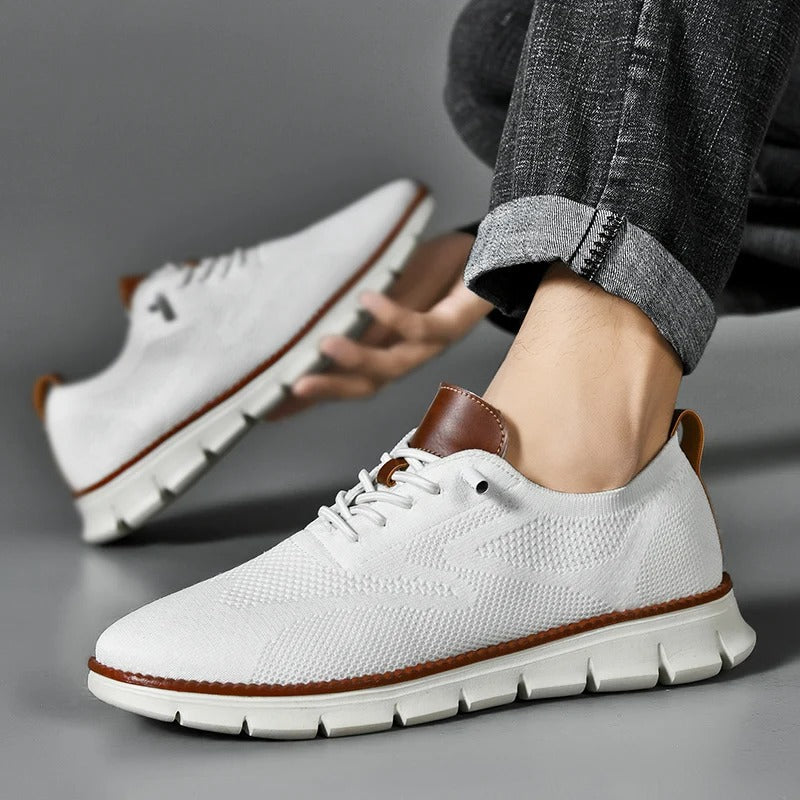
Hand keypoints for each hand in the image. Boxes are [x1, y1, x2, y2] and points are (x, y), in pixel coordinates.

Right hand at [268, 232, 491, 417]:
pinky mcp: (452, 325)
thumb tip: (308, 303)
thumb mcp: (383, 284)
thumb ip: (351, 300)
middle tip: (293, 388)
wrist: (486, 255)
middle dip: (329, 391)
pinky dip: (393, 316)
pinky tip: (368, 299)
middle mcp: (406, 356)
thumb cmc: (431, 273)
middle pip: (365, 386)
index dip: (311, 399)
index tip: (269, 411)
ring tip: (325, 345)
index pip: (343, 381)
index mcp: (385, 350)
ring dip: (357, 359)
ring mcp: (430, 346)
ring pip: (392, 366)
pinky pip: (421, 328)